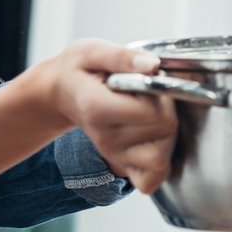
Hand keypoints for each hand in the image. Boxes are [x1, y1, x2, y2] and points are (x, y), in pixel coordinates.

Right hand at [32, 39, 177, 194]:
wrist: (62, 92)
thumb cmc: (78, 71)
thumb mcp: (94, 51)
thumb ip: (123, 57)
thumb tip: (152, 65)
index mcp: (98, 108)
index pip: (153, 113)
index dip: (162, 93)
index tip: (151, 80)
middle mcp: (106, 138)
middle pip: (164, 133)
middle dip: (169, 110)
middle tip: (151, 95)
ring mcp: (113, 155)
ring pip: (162, 159)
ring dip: (168, 136)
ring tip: (152, 115)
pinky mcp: (120, 164)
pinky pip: (150, 180)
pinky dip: (160, 166)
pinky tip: (153, 141)